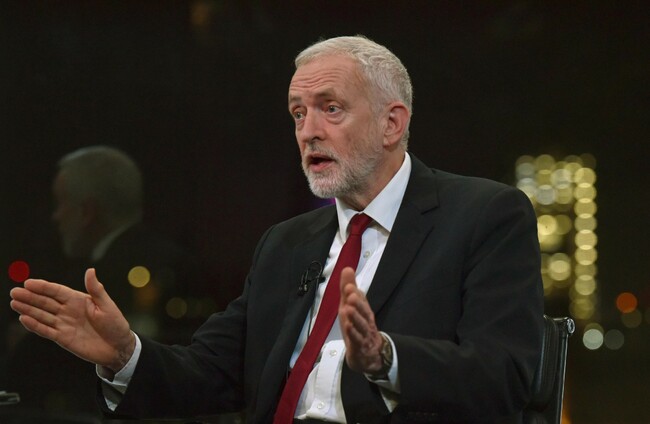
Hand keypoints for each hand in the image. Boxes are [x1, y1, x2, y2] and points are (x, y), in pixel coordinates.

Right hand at [10, 268, 134, 372]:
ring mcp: (64, 324)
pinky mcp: (63, 338)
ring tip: (14, 303)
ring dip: (28, 309)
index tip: (28, 282)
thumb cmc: (115, 324)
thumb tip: (90, 270)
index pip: (57, 291)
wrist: (118, 348)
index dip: (43, 287)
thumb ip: (96, 289)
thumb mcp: (107, 305)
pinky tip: (24, 319)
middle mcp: (68, 311)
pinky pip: (46, 330)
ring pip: (42, 315)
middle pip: (45, 302)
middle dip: (30, 297)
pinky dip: (35, 326)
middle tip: (14, 292)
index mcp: (79, 300)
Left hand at [338, 267, 382, 373]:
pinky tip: (347, 327)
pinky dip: (353, 334)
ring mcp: (364, 335)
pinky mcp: (360, 347)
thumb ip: (349, 289)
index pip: (361, 300)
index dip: (355, 293)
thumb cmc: (358, 327)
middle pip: (364, 312)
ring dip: (355, 317)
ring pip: (361, 326)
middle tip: (351, 294)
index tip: (348, 286)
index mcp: (363, 310)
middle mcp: (366, 321)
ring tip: (348, 309)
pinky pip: (357, 340)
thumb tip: (347, 268)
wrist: (368, 355)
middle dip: (358, 303)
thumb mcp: (351, 306)